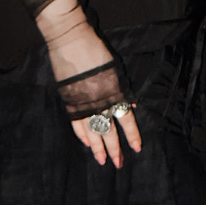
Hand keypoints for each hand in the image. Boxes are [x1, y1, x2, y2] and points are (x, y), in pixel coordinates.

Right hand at [46, 11, 141, 167]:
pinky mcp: (69, 101)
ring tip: (102, 160)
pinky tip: (87, 143)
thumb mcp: (114, 69)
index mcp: (113, 92)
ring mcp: (82, 103)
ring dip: (97, 147)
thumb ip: (122, 89)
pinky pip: (76, 123)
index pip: (125, 119)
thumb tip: (130, 107)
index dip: (131, 134)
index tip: (136, 148)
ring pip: (92, 131)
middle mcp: (98, 102)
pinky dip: (82, 134)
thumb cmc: (95, 50)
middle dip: (114, 148)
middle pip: (108, 130)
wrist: (70, 40)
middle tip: (118, 163)